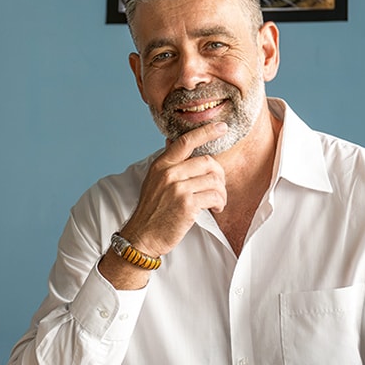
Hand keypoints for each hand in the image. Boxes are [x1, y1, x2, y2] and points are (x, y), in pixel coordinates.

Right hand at [119, 120, 228, 258]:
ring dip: (221, 192)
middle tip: (218, 186)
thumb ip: (167, 164)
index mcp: (160, 165)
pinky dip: (219, 203)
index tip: (221, 127)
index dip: (205, 131)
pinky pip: (215, 196)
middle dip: (219, 174)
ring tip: (217, 201)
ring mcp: (177, 188)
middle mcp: (168, 173)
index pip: (185, 141)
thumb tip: (171, 142)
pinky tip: (215, 208)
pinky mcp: (187, 204)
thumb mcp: (153, 181)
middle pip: (207, 161)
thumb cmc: (151, 211)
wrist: (142, 237)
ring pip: (214, 179)